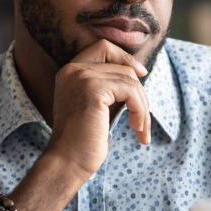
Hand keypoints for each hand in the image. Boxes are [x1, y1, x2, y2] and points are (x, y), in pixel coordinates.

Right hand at [45, 40, 150, 178]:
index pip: (103, 47)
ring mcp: (81, 78)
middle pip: (121, 65)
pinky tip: (137, 129)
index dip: (125, 58)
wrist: (68, 163)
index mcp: (70, 72)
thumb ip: (111, 87)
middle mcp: (73, 70)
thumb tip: (138, 72)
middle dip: (138, 90)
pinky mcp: (93, 89)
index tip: (141, 75)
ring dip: (142, 106)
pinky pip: (131, 91)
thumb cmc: (84, 141)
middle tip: (142, 116)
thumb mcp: (98, 106)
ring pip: (130, 79)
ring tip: (140, 129)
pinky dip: (140, 110)